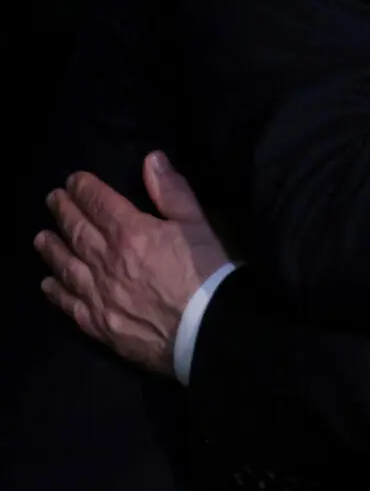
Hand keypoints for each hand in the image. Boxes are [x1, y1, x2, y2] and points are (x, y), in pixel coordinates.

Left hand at [35, 152, 229, 374]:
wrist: (207, 331)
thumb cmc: (207, 273)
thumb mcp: (197, 224)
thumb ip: (172, 191)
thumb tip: (151, 159)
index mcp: (131, 232)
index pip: (98, 203)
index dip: (83, 188)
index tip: (72, 180)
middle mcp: (106, 261)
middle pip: (77, 231)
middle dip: (63, 212)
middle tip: (52, 199)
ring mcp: (99, 295)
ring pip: (66, 266)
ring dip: (51, 248)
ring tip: (41, 237)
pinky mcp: (99, 324)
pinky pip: (69, 304)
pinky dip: (56, 291)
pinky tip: (48, 284)